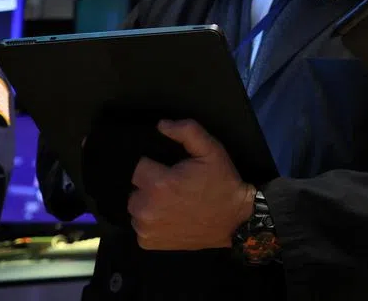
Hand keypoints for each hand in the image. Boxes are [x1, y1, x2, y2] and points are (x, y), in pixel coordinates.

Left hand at [127, 120, 253, 250]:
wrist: (234, 221)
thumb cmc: (222, 184)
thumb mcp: (212, 150)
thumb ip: (187, 132)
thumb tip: (161, 125)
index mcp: (159, 184)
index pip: (137, 167)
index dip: (153, 166)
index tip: (168, 169)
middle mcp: (146, 208)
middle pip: (133, 188)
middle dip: (149, 184)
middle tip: (173, 186)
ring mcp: (145, 228)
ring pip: (135, 207)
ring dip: (147, 203)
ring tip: (171, 202)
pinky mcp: (147, 242)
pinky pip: (139, 225)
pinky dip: (150, 221)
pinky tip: (169, 217)